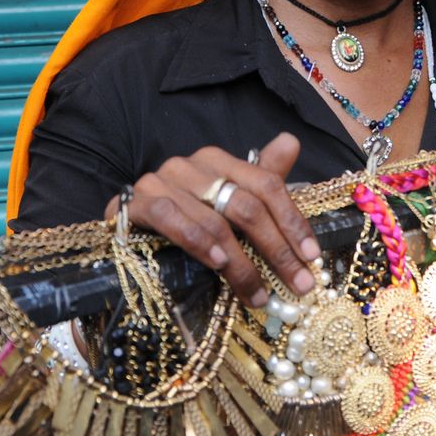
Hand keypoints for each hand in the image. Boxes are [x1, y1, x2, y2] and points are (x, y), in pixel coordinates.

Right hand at [103, 132, 319, 308]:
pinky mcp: (132, 203)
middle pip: (245, 205)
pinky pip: (170, 218)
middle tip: (297, 286)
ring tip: (259, 294)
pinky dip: (196, 241)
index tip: (313, 257)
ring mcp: (158, 181)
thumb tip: (291, 141)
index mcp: (216, 160)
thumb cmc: (182, 222)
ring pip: (213, 220)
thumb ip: (260, 180)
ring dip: (241, 264)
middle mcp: (188, 165)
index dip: (292, 221)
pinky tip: (216, 264)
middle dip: (276, 250)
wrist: (123, 238)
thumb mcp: (225, 204)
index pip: (266, 184)